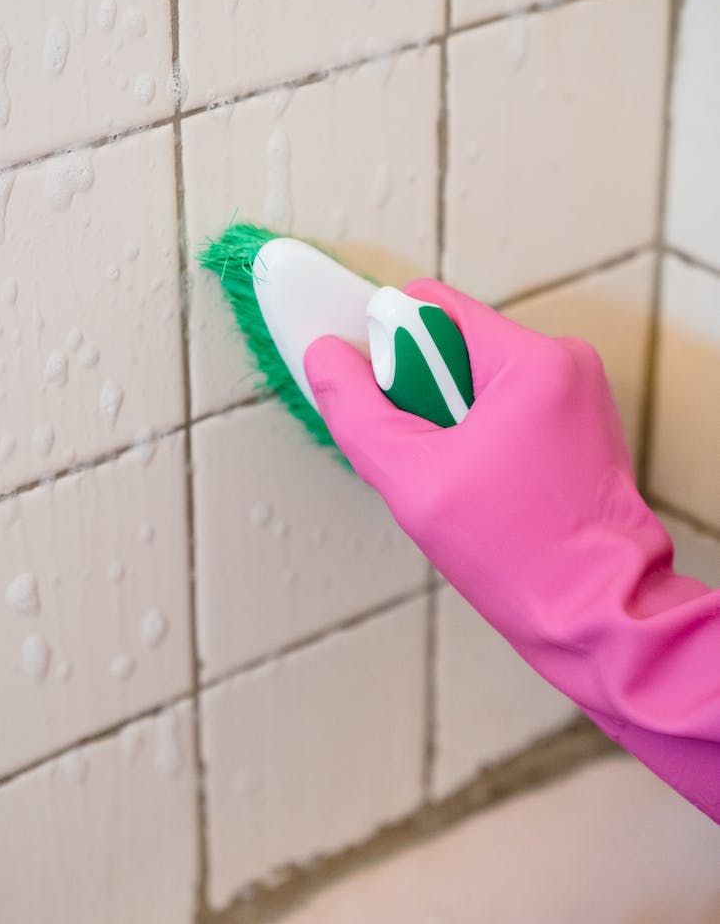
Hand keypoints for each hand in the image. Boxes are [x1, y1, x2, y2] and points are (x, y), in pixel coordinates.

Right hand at [305, 279, 719, 819]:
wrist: (597, 615)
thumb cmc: (525, 556)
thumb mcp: (413, 481)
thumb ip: (359, 412)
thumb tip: (326, 358)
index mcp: (532, 362)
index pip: (429, 307)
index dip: (386, 349)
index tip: (378, 399)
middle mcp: (563, 364)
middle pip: (450, 344)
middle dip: (417, 396)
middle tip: (422, 459)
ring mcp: (574, 395)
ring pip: (472, 380)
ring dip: (443, 422)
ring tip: (454, 483)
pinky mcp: (576, 426)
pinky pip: (500, 406)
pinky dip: (473, 438)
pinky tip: (477, 488)